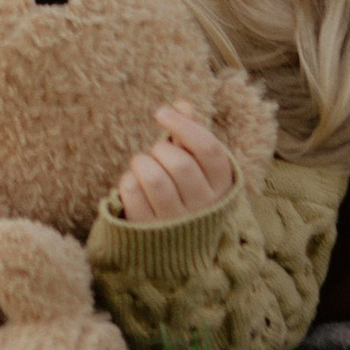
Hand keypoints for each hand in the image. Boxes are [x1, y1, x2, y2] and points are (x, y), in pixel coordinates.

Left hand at [113, 105, 234, 225]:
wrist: (175, 246)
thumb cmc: (186, 193)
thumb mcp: (197, 166)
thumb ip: (191, 134)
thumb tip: (183, 104)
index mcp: (221, 186)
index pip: (209, 149)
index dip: (184, 125)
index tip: (161, 113)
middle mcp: (203, 207)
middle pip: (180, 164)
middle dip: (160, 149)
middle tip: (156, 153)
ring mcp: (176, 222)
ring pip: (154, 178)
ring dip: (142, 163)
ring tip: (143, 166)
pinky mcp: (149, 230)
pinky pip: (132, 192)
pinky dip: (128, 180)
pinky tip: (135, 185)